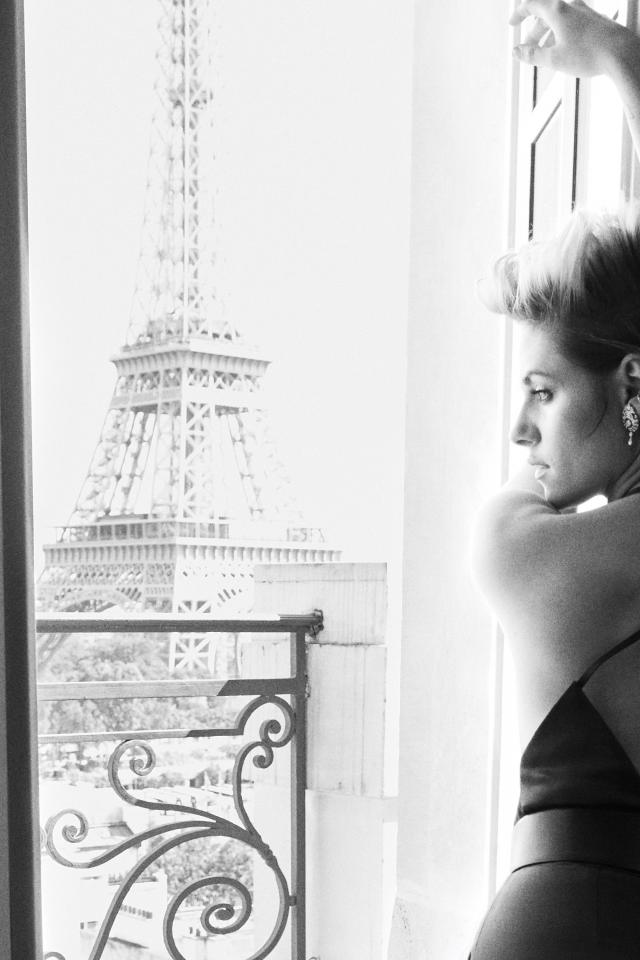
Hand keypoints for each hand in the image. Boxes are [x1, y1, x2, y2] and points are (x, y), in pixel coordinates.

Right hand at [510, 0, 629, 77]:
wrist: (620, 53)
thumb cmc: (587, 54)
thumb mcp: (553, 59)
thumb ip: (532, 54)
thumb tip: (516, 52)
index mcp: (557, 11)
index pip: (532, 5)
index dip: (519, 14)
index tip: (512, 24)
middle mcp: (571, 7)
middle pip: (546, 15)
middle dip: (534, 32)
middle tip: (527, 49)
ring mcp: (584, 12)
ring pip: (560, 21)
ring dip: (548, 35)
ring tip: (545, 54)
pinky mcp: (594, 21)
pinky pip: (572, 24)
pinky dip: (562, 35)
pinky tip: (564, 51)